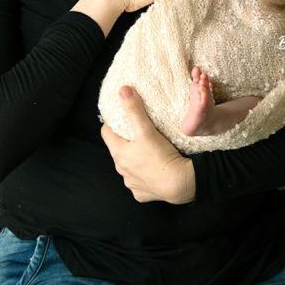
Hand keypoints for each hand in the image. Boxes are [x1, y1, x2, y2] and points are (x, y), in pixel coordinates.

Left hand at [100, 86, 195, 203]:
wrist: (178, 184)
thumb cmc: (161, 156)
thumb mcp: (146, 130)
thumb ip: (134, 110)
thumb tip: (123, 90)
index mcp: (119, 153)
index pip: (106, 133)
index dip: (112, 124)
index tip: (121, 118)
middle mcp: (121, 170)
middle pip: (118, 150)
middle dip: (126, 141)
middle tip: (138, 133)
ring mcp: (131, 183)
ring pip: (129, 167)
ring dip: (135, 159)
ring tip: (149, 151)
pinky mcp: (142, 194)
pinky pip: (140, 182)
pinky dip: (145, 175)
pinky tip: (155, 170)